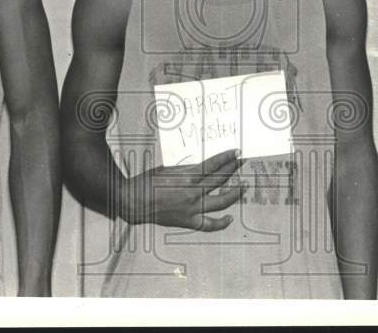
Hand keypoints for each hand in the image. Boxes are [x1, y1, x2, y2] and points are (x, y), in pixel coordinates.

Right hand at [121, 148, 244, 230]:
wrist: (134, 202)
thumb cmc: (146, 182)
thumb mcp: (168, 169)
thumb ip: (186, 169)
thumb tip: (200, 167)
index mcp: (188, 177)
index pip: (214, 165)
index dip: (227, 158)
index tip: (236, 153)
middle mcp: (193, 193)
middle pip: (221, 180)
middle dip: (233, 169)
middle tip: (241, 162)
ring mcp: (193, 208)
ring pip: (221, 202)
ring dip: (235, 194)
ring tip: (243, 187)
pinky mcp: (189, 221)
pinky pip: (209, 224)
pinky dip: (221, 223)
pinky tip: (229, 218)